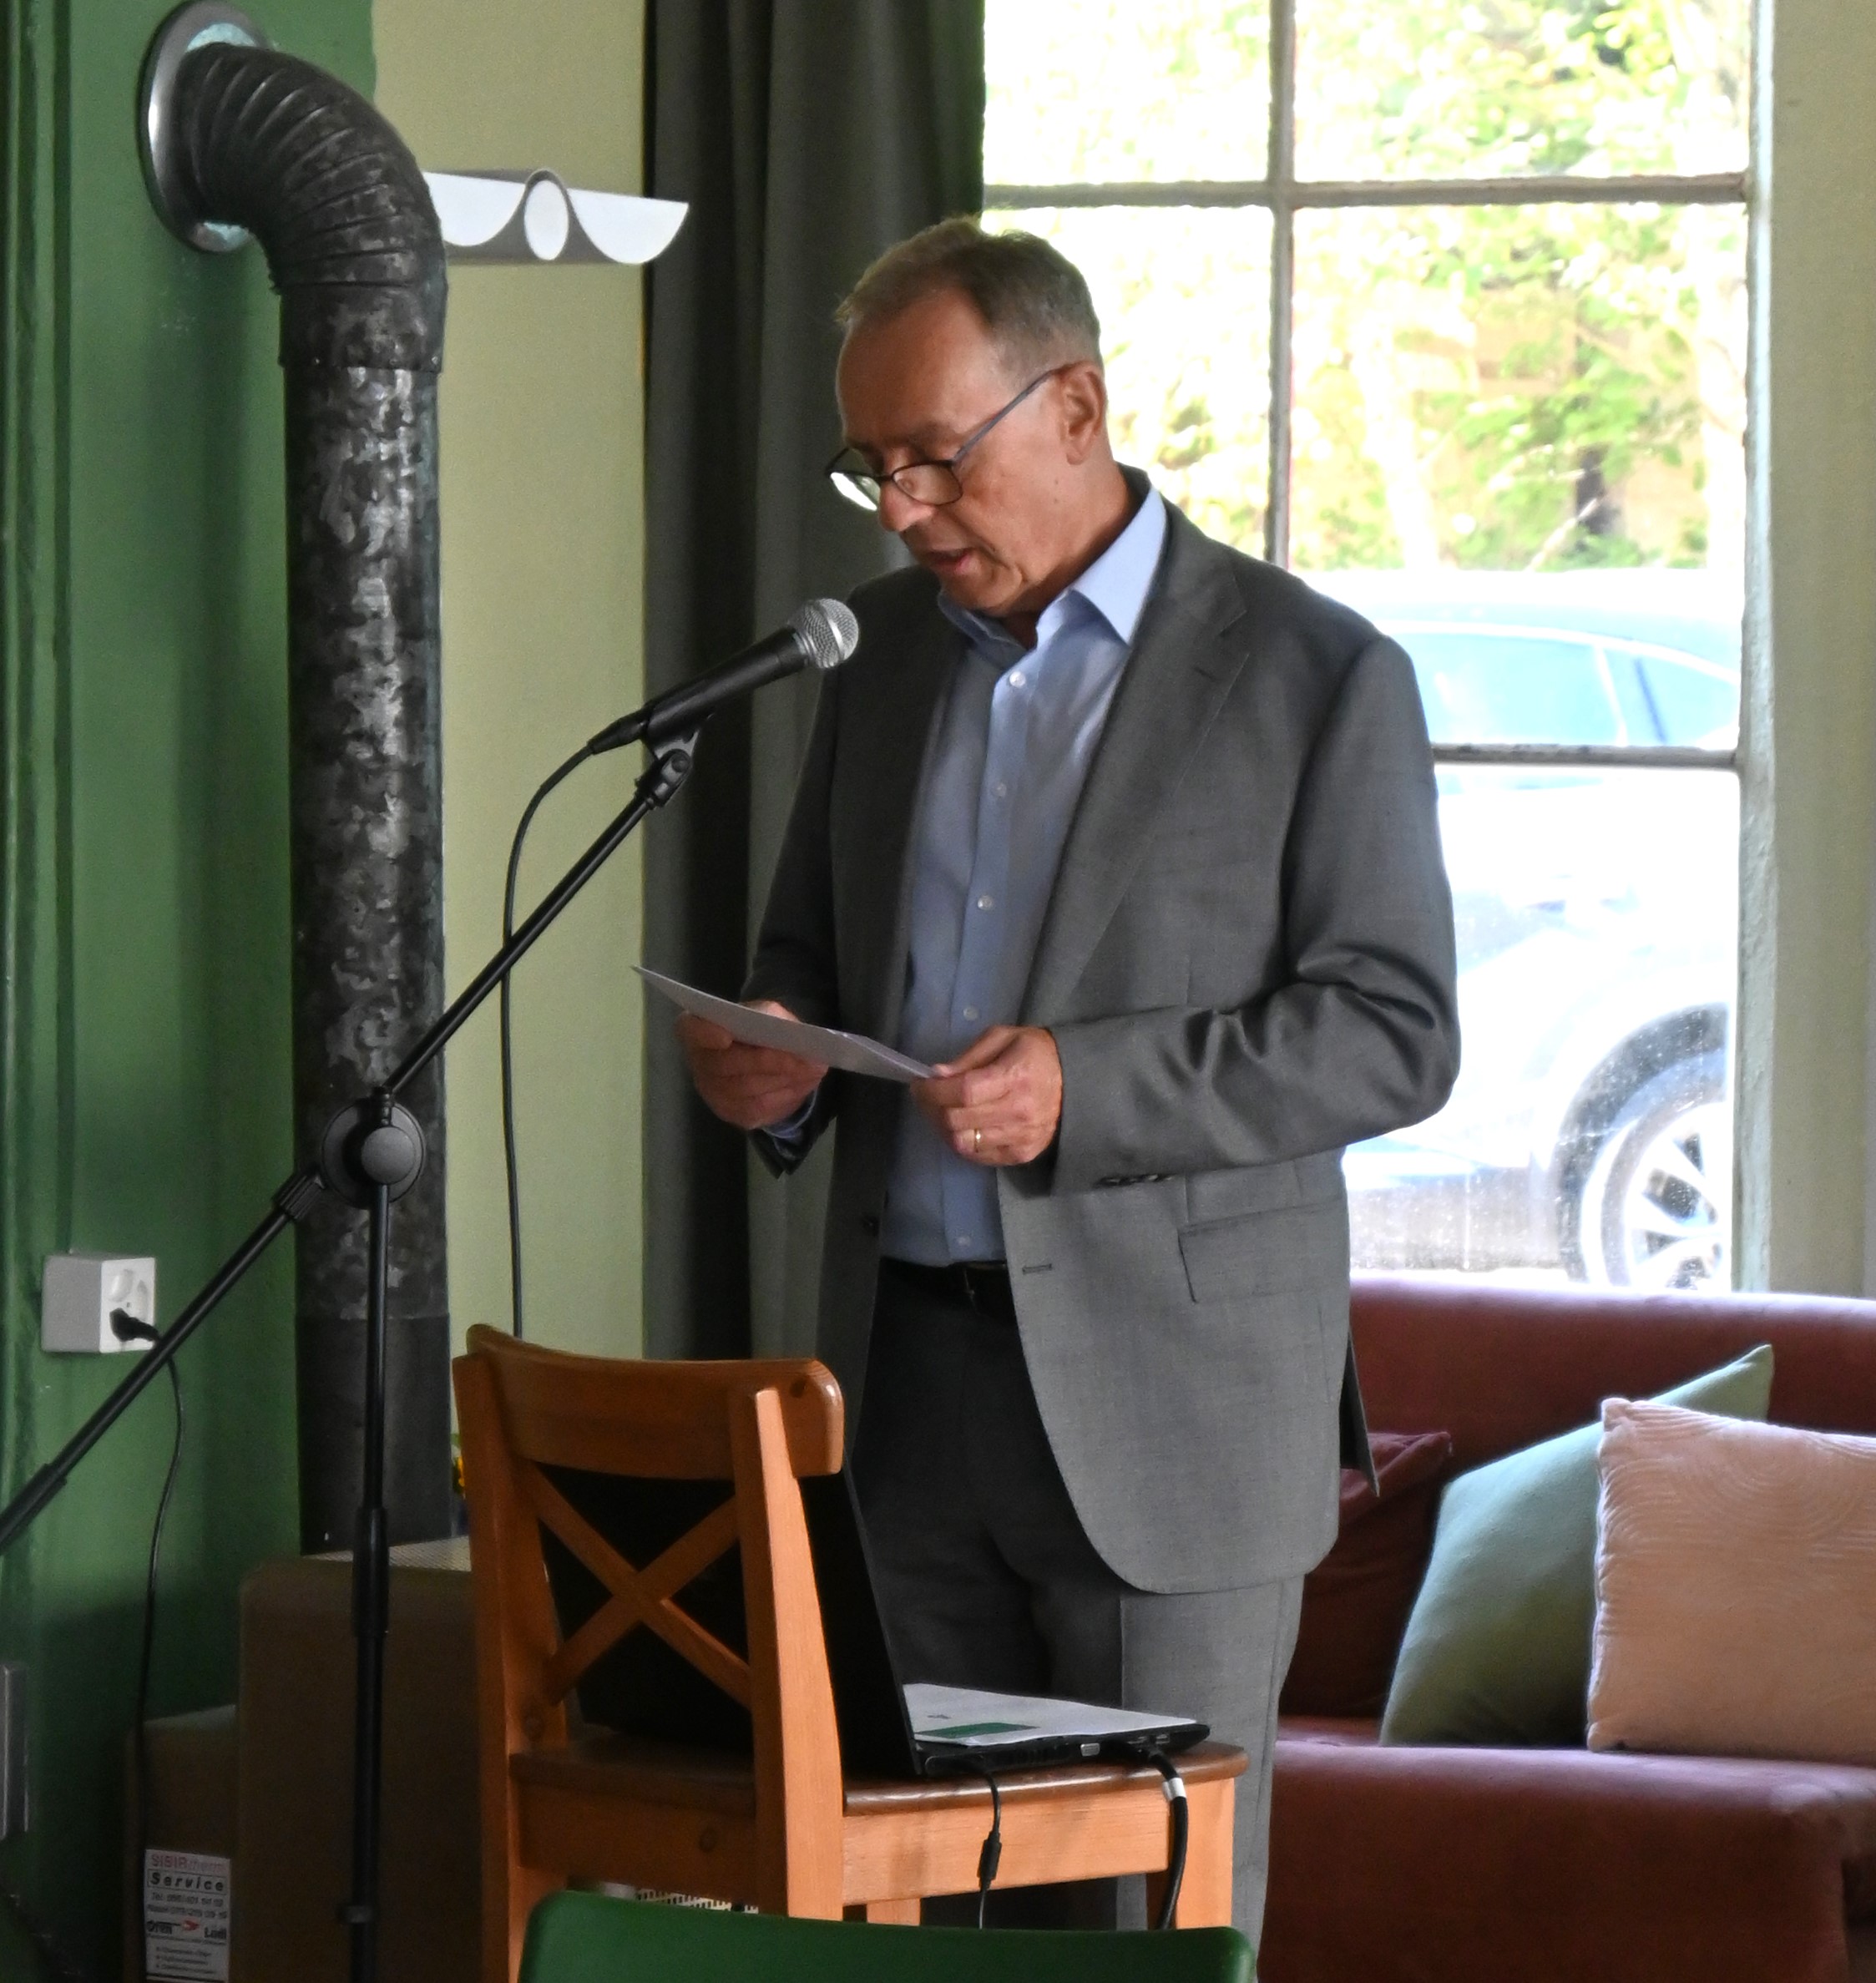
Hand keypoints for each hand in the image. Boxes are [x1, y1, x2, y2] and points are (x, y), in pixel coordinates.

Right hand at [678, 1001, 826, 1131]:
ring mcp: (711, 1092)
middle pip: (727, 1066)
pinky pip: (758, 1109)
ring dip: (785, 1080)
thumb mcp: (767, 1012)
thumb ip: (773, 1020)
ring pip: (747, 1091)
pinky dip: (786, 1096)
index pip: (691, 1031)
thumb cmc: (759, 1026)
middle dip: (770, 1062)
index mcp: (696, 1029)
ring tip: (815, 1069)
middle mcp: (698, 1063)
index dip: (705, 1034)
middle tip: (806, 1058)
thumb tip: (794, 1039)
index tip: (726, 1036)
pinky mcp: (731, 1113)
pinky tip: (805, 1083)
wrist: (761, 1051)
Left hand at [912, 1025, 1061, 1167]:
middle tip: (926, 1097)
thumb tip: (938, 1075)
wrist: (1076, 1082)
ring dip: (943, 1128)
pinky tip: (961, 1125)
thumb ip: (969, 1057)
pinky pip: (977, 1156)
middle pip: (958, 1120)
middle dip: (931, 1108)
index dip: (933, 1091)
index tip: (919, 1084)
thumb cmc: (1035, 1054)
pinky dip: (961, 1141)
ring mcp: (1021, 1138)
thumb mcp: (1002, 1038)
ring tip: (942, 1111)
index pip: (963, 1092)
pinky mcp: (1021, 1155)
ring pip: (963, 1143)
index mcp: (1015, 1077)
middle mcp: (1019, 1112)